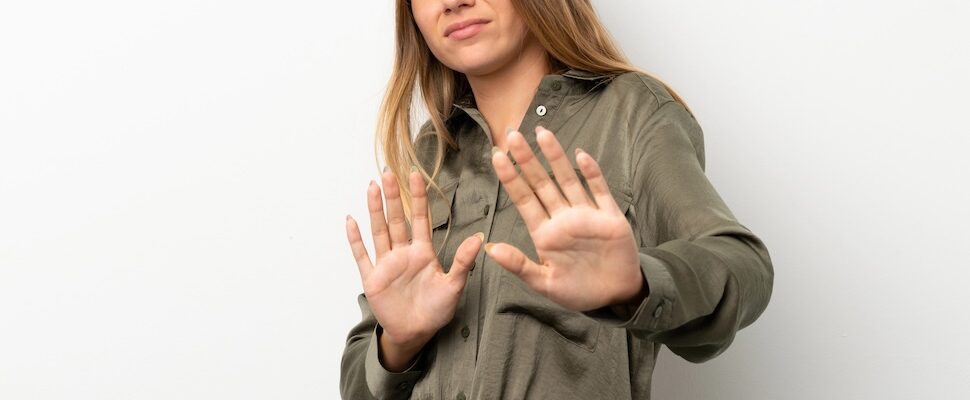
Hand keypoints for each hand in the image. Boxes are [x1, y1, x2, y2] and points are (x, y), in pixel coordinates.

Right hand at [346, 167, 482, 351]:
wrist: (416, 333)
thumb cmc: (436, 310)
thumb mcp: (454, 285)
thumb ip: (464, 262)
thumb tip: (480, 238)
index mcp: (423, 252)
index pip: (420, 219)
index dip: (418, 198)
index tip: (415, 176)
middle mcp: (403, 254)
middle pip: (396, 219)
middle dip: (393, 197)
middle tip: (388, 172)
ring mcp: (386, 264)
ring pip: (379, 231)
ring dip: (375, 210)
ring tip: (372, 187)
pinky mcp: (372, 279)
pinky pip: (362, 256)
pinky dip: (355, 239)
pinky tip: (350, 221)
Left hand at [485, 126, 644, 311]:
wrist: (616, 297)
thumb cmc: (578, 291)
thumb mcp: (544, 283)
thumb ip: (519, 265)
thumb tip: (490, 248)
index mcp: (544, 233)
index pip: (524, 199)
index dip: (510, 178)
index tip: (497, 156)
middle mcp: (562, 218)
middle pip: (542, 183)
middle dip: (527, 160)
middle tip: (512, 135)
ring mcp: (586, 215)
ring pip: (567, 180)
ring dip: (556, 157)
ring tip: (542, 133)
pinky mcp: (609, 217)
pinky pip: (599, 191)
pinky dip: (591, 174)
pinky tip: (581, 156)